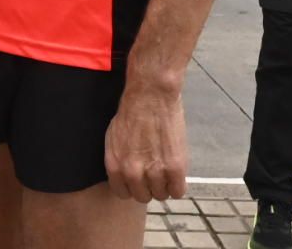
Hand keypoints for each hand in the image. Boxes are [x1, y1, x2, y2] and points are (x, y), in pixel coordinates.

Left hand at [104, 85, 187, 201]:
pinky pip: (178, 191)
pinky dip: (178, 184)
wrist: (151, 95)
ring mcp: (154, 172)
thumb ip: (118, 160)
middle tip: (155, 171)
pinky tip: (176, 171)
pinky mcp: (175, 168)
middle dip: (149, 186)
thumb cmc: (132, 111)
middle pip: (143, 196)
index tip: (139, 179)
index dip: (133, 186)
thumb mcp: (113, 138)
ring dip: (165, 184)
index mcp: (115, 165)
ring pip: (161, 195)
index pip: (123, 193)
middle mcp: (132, 172)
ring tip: (166, 167)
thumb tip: (124, 175)